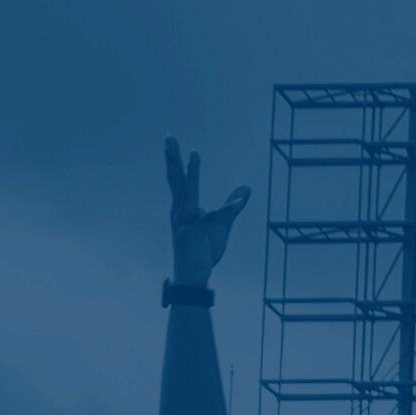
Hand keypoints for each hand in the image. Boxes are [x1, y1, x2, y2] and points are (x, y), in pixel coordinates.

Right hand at [165, 137, 249, 284]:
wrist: (193, 276)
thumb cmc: (203, 250)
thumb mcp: (221, 224)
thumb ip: (232, 205)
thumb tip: (245, 189)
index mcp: (183, 208)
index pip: (180, 181)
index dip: (178, 162)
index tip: (173, 143)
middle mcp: (181, 212)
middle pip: (177, 181)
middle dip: (174, 159)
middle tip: (169, 138)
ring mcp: (187, 222)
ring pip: (189, 193)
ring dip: (192, 173)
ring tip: (194, 155)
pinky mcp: (196, 234)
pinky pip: (214, 218)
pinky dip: (228, 209)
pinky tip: (240, 201)